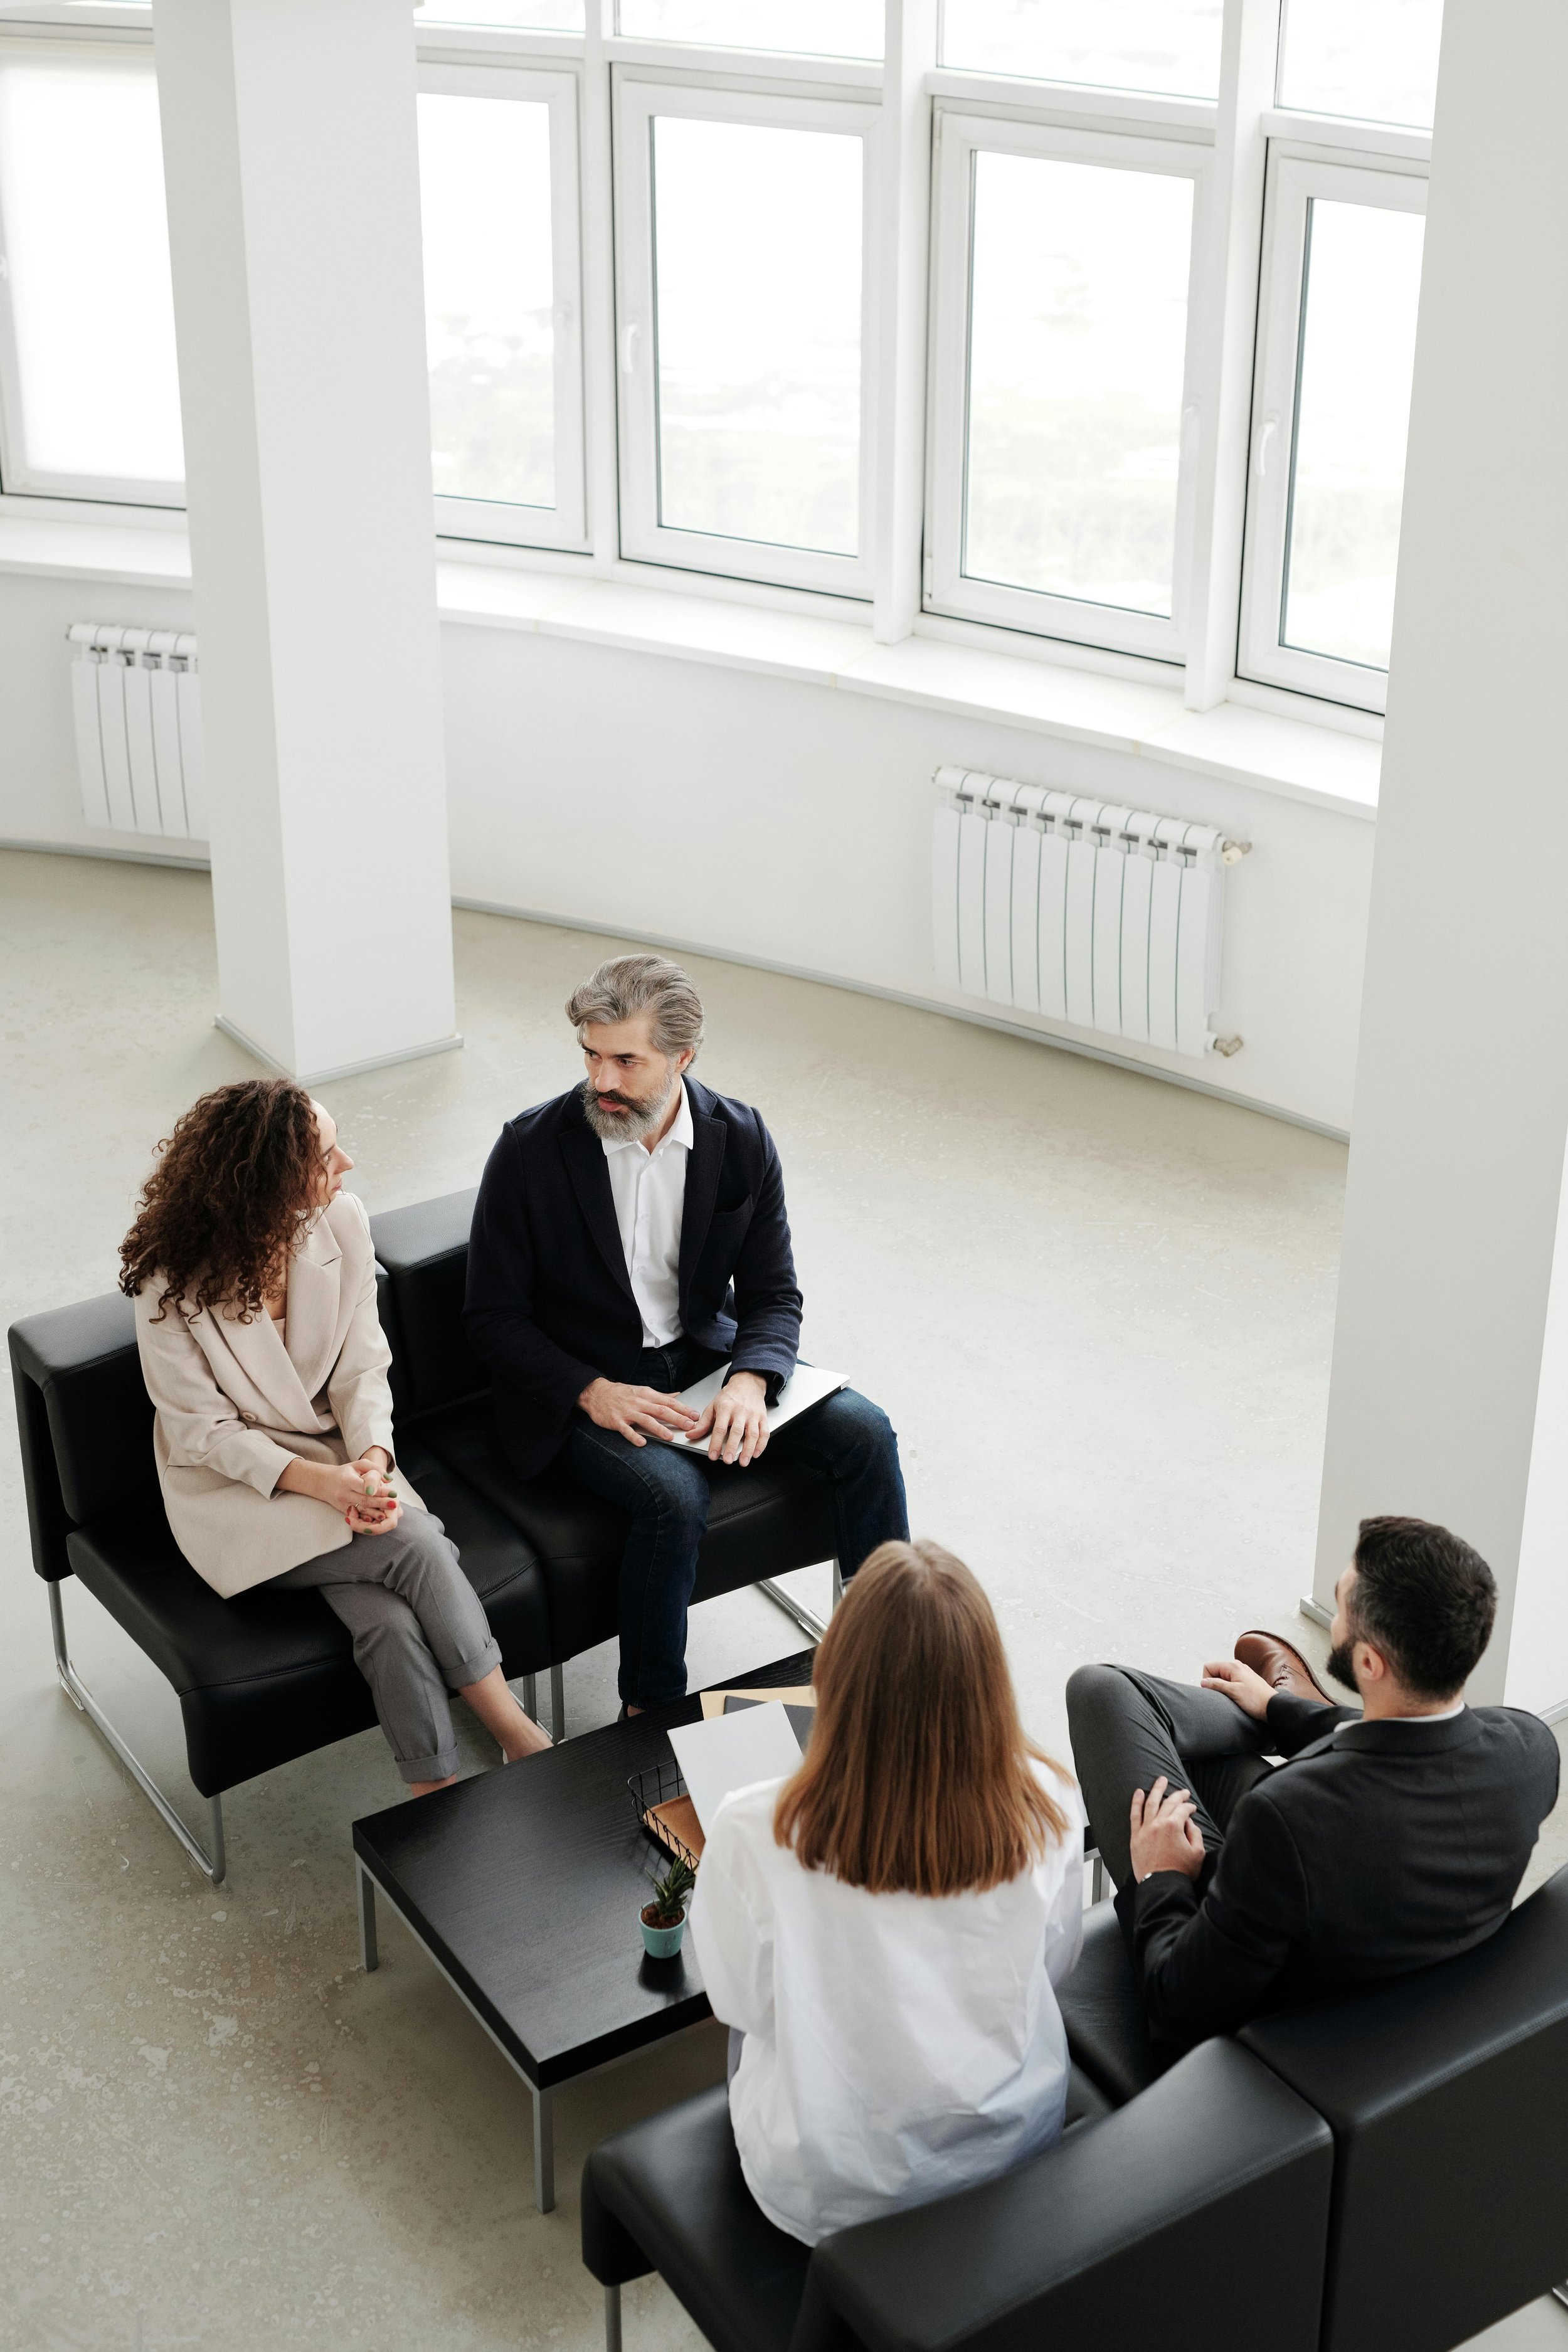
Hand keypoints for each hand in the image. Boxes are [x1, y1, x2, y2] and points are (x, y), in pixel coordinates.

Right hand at [278, 1455, 399, 1528]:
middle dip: (381, 1503)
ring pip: (361, 1511)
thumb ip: (375, 1469)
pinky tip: (376, 1521)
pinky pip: (357, 1517)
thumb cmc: (345, 1472)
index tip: (393, 1493)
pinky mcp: (344, 1511)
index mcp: (348, 1480)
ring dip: (375, 1514)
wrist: (323, 1483)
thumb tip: (389, 1479)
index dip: (379, 1490)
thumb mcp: (358, 1465)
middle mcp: (344, 1493)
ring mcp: (344, 1504)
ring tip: (388, 1515)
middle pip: (365, 1500)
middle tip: (395, 1504)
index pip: (365, 1487)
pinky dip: (367, 1519)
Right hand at [578, 1377, 697, 1448]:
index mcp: (647, 1395)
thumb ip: (661, 1396)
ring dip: (659, 1428)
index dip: (683, 1409)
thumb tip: (679, 1396)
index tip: (696, 1415)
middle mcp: (639, 1402)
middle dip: (677, 1418)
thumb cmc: (622, 1393)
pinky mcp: (616, 1421)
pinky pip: (626, 1430)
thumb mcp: (642, 1391)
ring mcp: (627, 1412)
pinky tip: (642, 1442)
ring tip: (670, 1436)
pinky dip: (634, 1436)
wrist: (597, 1393)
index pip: (669, 1402)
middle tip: (690, 1426)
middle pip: (661, 1410)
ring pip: (646, 1420)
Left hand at [686, 1371, 768, 1465]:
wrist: (747, 1383)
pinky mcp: (762, 1417)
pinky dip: (762, 1444)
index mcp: (726, 1408)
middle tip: (728, 1460)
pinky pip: (764, 1432)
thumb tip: (691, 1434)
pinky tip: (756, 1453)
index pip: (720, 1428)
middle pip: (736, 1431)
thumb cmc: (729, 1397)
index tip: (713, 1455)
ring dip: (748, 1449)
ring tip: (743, 1462)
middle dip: (732, 1447)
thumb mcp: (713, 1406)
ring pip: (752, 1433)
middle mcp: (740, 1411)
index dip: (716, 1443)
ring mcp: (753, 1415)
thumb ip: (703, 1423)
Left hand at [1129, 1776, 1205, 1881]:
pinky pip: (1134, 1815)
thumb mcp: (1198, 1853)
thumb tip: (1189, 1823)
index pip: (1183, 1809)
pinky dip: (1136, 1803)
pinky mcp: (1135, 1837)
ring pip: (1150, 1803)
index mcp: (1174, 1826)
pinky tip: (1138, 1793)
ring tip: (1161, 1780)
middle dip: (1177, 1795)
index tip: (1192, 1808)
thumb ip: (1195, 1833)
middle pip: (1168, 1803)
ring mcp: (1145, 1829)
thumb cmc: (1180, 1873)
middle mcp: (1158, 1823)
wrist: (1162, 1887)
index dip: (1189, 1807)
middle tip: (1183, 1791)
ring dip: (1156, 1790)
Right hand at [1200, 1657, 1274, 1719]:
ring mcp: (1242, 1673)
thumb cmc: (1255, 1700)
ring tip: (1231, 1697)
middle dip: (1214, 1684)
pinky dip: (1230, 1689)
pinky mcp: (1246, 1681)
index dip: (1207, 1679)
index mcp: (1232, 1666)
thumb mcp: (1233, 1692)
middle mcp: (1237, 1666)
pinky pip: (1230, 1682)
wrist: (1273, 1707)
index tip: (1214, 1691)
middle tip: (1223, 1695)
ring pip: (1223, 1677)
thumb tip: (1203, 1682)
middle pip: (1215, 1671)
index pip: (1209, 1667)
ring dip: (1222, 1688)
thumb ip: (1216, 1685)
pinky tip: (1236, 1697)